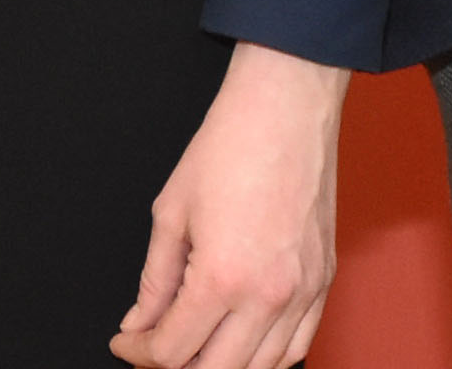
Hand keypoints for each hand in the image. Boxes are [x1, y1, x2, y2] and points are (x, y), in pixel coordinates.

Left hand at [113, 45, 346, 368]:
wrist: (286, 108)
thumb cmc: (232, 145)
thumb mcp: (171, 212)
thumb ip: (154, 280)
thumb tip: (139, 322)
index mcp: (221, 278)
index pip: (172, 350)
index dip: (139, 351)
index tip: (127, 340)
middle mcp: (267, 295)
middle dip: (175, 366)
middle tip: (155, 346)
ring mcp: (302, 293)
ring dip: (221, 366)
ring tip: (196, 347)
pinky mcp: (323, 283)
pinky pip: (297, 347)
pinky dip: (266, 359)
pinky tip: (243, 345)